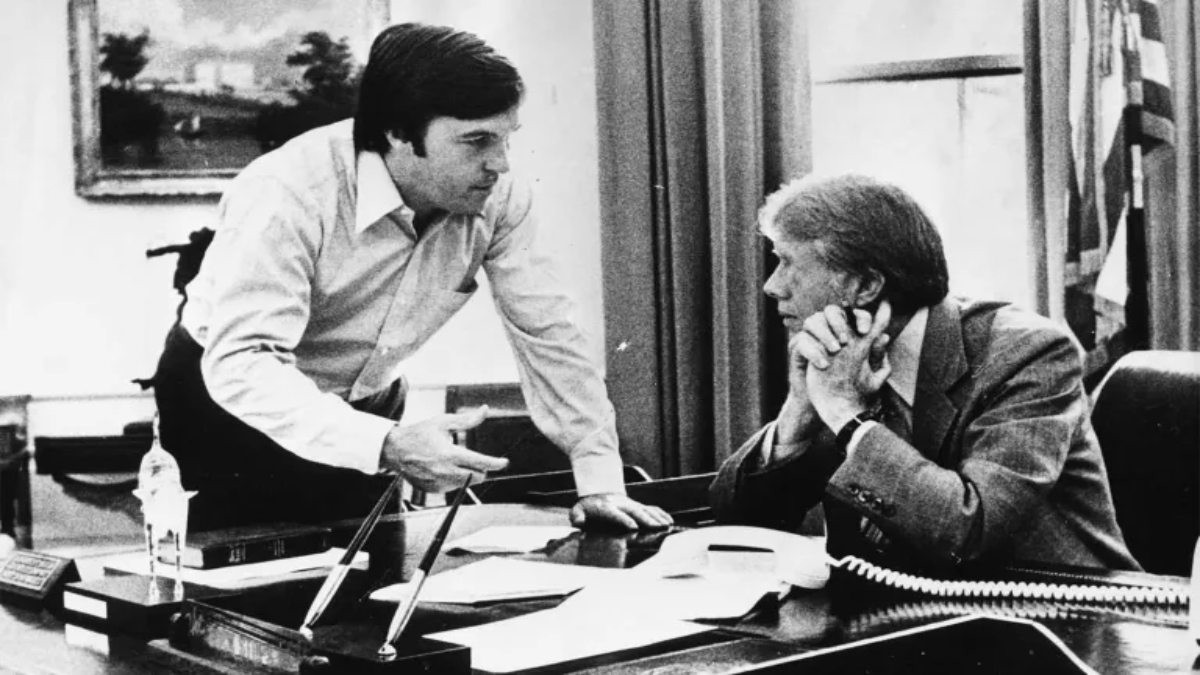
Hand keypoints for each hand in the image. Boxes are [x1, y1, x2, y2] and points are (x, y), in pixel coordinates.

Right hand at [380, 406, 508, 492]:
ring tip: (450, 460)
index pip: (480, 462)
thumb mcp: (443, 422)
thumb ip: (467, 419)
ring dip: (466, 474)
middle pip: (477, 477)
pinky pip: (452, 487)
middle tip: (475, 459)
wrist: (394, 450)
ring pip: (465, 483)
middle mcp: (445, 471)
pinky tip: (442, 468)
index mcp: (449, 454)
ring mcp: (438, 483)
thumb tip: (485, 410)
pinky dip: (453, 479)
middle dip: (482, 469)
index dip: (495, 463)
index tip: (503, 463)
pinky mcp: (432, 490)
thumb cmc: (419, 433)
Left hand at [569, 493, 673, 530]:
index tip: (633, 526)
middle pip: (635, 512)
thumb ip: (577, 516)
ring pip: (646, 510)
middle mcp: (621, 505)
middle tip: (655, 527)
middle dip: (646, 519)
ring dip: (656, 517)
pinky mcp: (637, 505)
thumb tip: (578, 523)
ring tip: (666, 525)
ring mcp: (631, 504)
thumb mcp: (578, 510)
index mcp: (607, 508)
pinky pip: (651, 509)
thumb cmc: (588, 506)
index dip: (624, 520)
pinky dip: (660, 514)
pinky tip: (669, 520)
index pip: (616, 514)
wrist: (599, 490)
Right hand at [796, 301, 892, 430]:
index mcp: (848, 332)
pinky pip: (801, 340)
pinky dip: (812, 350)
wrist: (829, 406)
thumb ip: (877, 355)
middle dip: (839, 321)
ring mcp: (812, 338)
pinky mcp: (798, 350)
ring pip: (813, 320)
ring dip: (824, 333)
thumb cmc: (851, 387)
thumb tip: (885, 337)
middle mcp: (829, 331)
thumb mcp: (870, 373)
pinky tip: (823, 364)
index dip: (860, 317)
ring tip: (835, 350)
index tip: (866, 331)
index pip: (853, 314)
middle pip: (831, 310)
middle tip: (847, 339)